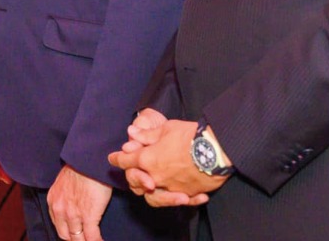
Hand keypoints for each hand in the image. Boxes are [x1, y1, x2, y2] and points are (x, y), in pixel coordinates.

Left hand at [47, 165, 110, 240]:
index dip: (68, 234)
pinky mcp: (88, 216)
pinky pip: (92, 237)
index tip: (76, 235)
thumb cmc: (80, 168)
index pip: (58, 227)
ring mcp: (73, 215)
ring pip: (79, 239)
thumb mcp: (63, 183)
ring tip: (93, 240)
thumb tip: (72, 206)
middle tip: (85, 239)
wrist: (89, 161)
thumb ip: (64, 197)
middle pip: (66, 237)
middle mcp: (60, 210)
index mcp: (53, 202)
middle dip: (76, 240)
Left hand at [110, 119, 227, 199]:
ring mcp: (171, 187)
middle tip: (136, 169)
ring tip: (153, 185)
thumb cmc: (189, 135)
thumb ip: (146, 134)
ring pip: (154, 197)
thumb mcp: (166, 128)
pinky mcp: (188, 193)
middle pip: (136, 182)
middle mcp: (156, 177)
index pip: (126, 161)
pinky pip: (178, 200)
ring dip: (151, 191)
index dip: (117, 158)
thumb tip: (130, 133)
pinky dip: (178, 198)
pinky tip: (183, 194)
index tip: (112, 158)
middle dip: (133, 176)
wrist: (216, 149)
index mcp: (147, 159)